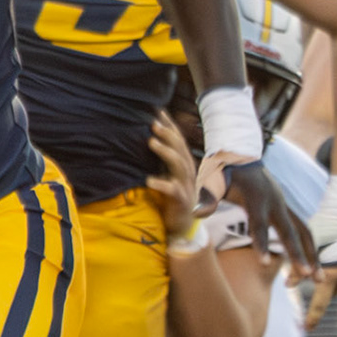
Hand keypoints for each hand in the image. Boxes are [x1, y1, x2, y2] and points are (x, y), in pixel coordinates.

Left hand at [145, 112, 199, 236]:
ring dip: (166, 152)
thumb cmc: (172, 197)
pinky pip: (171, 190)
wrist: (183, 225)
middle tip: (153, 123)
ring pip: (179, 165)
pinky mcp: (181, 200)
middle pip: (180, 149)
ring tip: (151, 142)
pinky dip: (161, 184)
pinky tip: (149, 180)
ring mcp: (186, 185)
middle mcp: (187, 172)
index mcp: (184, 165)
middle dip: (168, 135)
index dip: (170, 126)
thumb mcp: (168, 175)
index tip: (158, 111)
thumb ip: (162, 160)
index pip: (178, 141)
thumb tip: (149, 139)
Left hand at [198, 153, 320, 284]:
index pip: (259, 224)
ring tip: (319, 279)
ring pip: (305, 233)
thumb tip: (196, 214)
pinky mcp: (287, 210)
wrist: (241, 154)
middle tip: (306, 277)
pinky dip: (309, 249)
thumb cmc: (224, 170)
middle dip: (299, 255)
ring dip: (313, 255)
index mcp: (256, 197)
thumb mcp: (212, 180)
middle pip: (290, 232)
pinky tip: (311, 266)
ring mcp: (285, 206)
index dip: (261, 243)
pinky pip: (303, 231)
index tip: (264, 264)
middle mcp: (276, 203)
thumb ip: (207, 197)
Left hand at [303, 175, 336, 329]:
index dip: (313, 316)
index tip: (306, 329)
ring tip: (330, 258)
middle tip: (317, 284)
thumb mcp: (308, 248)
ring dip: (334, 274)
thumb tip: (288, 285)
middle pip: (333, 290)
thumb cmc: (326, 225)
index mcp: (333, 274)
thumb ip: (299, 268)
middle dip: (324, 289)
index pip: (320, 302)